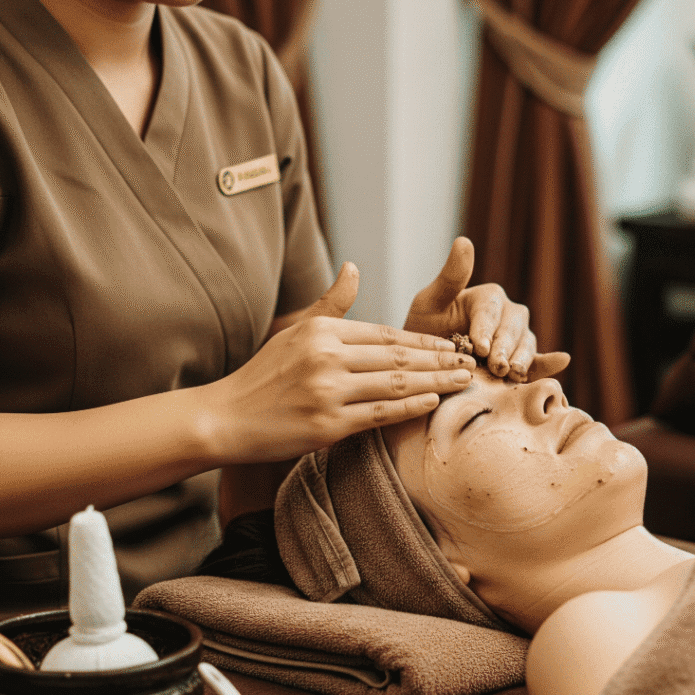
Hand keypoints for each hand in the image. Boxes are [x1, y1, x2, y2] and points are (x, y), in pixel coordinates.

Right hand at [208, 263, 476, 462]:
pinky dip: (410, 408)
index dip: (422, 340)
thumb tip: (354, 268)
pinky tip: (432, 402)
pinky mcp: (327, 426)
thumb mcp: (295, 332)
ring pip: (395, 384)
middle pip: (397, 357)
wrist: (226, 418)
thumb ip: (331, 303)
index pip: (385, 334)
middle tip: (468, 362)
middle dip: (438, 359)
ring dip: (435, 382)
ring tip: (461, 382)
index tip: (449, 344)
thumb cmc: (263, 375)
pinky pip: (380, 414)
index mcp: (321, 331)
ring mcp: (327, 392)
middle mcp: (326, 357)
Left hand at [404, 237, 569, 381]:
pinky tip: (561, 361)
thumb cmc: (425, 330)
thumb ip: (449, 277)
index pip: (491, 310)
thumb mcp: (429, 303)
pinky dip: (549, 363)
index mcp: (488, 298)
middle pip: (513, 328)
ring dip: (521, 359)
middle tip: (495, 366)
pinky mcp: (522, 363)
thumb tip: (464, 241)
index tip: (479, 347)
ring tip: (512, 373)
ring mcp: (517, 340)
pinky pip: (538, 363)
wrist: (426, 364)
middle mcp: (508, 315)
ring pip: (526, 345)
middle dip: (504, 347)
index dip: (486, 329)